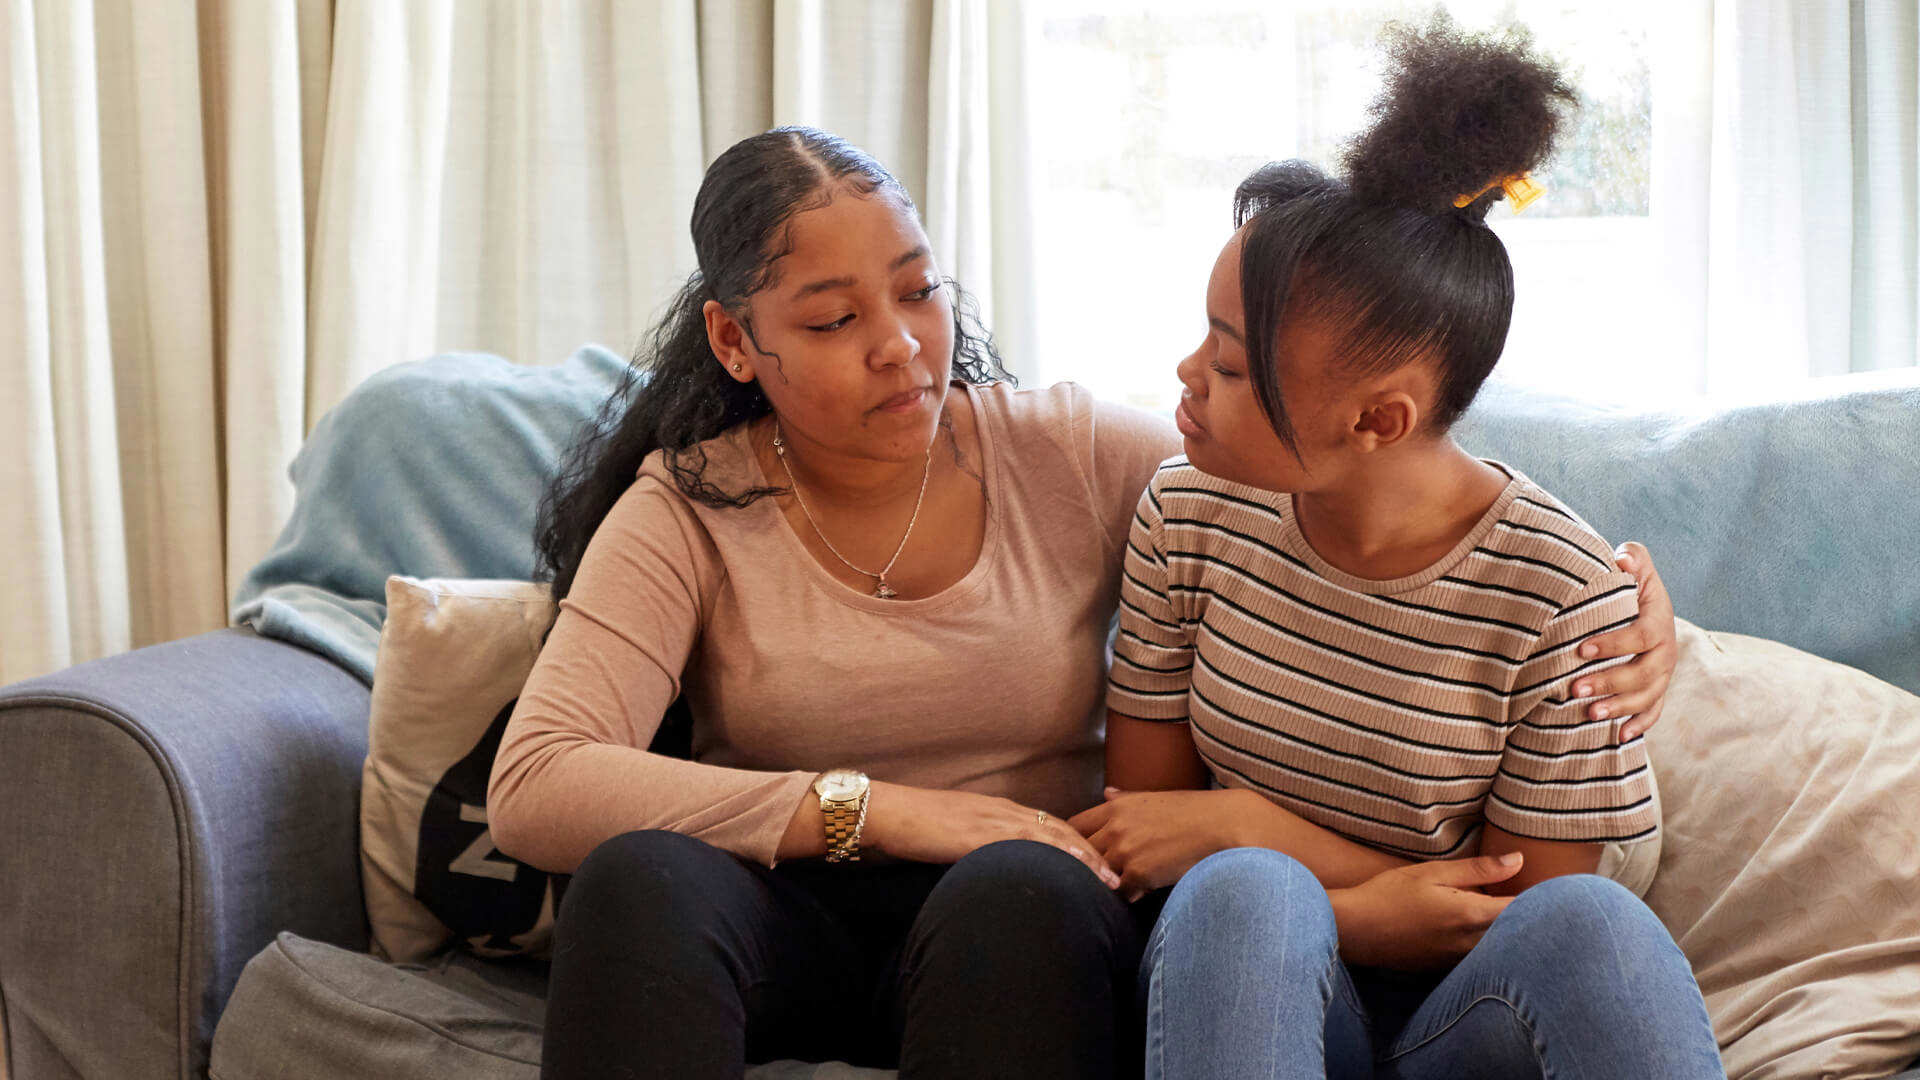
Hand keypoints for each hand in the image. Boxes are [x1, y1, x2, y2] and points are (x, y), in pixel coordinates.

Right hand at [861, 782, 1121, 888]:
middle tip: (1123, 875)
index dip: (1080, 846)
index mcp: (998, 810)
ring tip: (1111, 879)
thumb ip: (979, 846)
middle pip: (1061, 829)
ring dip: (1085, 857)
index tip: (1104, 864)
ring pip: (1052, 835)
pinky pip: (1026, 843)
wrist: (884, 813)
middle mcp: (1003, 810)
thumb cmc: (913, 828)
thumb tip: (996, 867)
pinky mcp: (980, 833)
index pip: (1050, 826)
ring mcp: (993, 819)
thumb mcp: (954, 837)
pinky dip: (1053, 855)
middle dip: (1095, 852)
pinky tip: (1072, 868)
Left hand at [1068, 786, 1249, 900]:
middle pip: (1079, 853)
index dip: (1071, 841)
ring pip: (1096, 876)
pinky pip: (1120, 893)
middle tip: (1092, 876)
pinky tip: (1138, 894)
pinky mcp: (1140, 874)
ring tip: (1116, 887)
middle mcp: (1116, 828)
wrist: (1225, 826)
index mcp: (1117, 807)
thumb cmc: (1194, 812)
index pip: (1074, 826)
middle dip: (1083, 865)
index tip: (1077, 852)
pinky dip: (1126, 897)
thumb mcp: (1155, 799)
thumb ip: (1125, 799)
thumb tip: (1106, 792)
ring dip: (1105, 883)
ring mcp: (1126, 851)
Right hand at [1329, 853, 1522, 970]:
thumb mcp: (1432, 872)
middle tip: (1530, 896)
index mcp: (1470, 914)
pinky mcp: (1447, 968)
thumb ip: (1478, 869)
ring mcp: (1459, 960)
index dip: (1540, 898)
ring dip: (1508, 932)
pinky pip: (1480, 958)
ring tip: (1503, 910)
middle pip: (1517, 933)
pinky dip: (1488, 944)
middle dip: (1528, 916)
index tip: (1546, 885)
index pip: (1523, 909)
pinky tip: (1475, 929)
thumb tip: (1518, 860)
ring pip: (1500, 948)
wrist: (1355, 930)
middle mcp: (1471, 943)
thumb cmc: (1389, 894)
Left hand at [1573, 541, 1676, 738]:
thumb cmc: (1629, 583)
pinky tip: (1618, 736)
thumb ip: (1632, 557)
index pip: (1642, 635)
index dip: (1614, 644)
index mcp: (1659, 620)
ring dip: (1619, 707)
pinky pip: (1654, 711)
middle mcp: (1666, 650)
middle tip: (1574, 689)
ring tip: (1589, 713)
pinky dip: (1639, 725)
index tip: (1581, 650)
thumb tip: (1623, 560)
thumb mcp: (1633, 564)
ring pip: (1647, 696)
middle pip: (1644, 673)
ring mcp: (1662, 673)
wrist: (1643, 604)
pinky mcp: (1656, 689)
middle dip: (1610, 682)